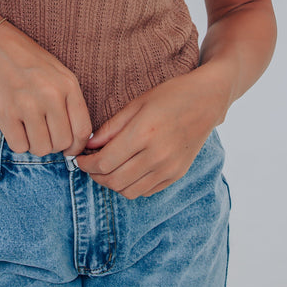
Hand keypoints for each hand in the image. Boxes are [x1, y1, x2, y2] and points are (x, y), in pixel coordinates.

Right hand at [0, 20, 92, 157]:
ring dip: (35, 145)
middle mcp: (51, 95)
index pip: (82, 130)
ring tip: (28, 129)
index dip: (77, 146)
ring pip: (41, 148)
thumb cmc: (26, 60)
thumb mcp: (57, 72)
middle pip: (62, 143)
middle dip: (53, 145)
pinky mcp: (5, 112)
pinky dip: (17, 142)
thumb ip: (68, 101)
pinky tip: (15, 127)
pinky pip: (19, 146)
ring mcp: (28, 104)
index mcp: (68, 84)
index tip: (68, 148)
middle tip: (43, 134)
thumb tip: (75, 138)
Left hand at [75, 67, 226, 198]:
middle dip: (95, 175)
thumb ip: (111, 127)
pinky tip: (127, 170)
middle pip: (114, 180)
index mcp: (143, 133)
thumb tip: (89, 145)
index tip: (79, 158)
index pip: (104, 162)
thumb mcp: (137, 103)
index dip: (86, 164)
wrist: (206, 101)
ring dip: (111, 183)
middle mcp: (157, 155)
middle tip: (89, 164)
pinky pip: (145, 191)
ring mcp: (168, 168)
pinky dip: (131, 185)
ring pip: (128, 191)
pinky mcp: (176, 175)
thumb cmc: (170, 96)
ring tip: (107, 168)